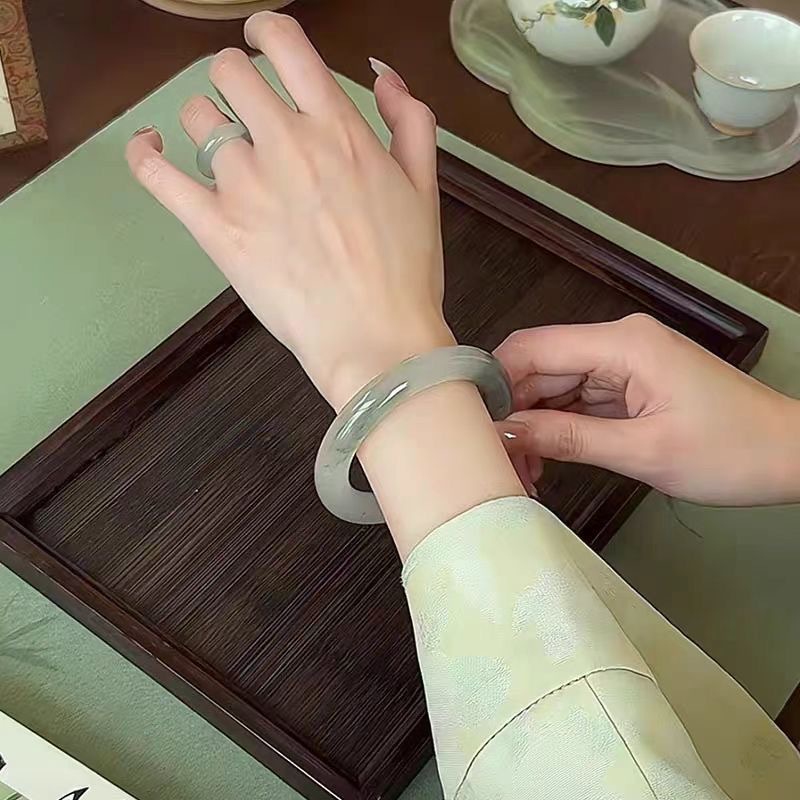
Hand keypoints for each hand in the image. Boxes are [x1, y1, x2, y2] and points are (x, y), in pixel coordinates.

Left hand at [126, 12, 451, 409]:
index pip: (284, 43)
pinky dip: (144, 152)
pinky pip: (157, 174)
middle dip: (236, 78)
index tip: (262, 39)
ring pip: (196, 117)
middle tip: (247, 106)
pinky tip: (149, 146)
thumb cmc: (405, 272)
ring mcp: (245, 186)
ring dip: (206, 121)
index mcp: (337, 129)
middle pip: (230, 72)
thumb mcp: (425, 188)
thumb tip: (383, 74)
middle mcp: (286, 145)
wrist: (377, 340)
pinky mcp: (216, 229)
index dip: (265, 29)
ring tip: (221, 147)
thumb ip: (409, 120)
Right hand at [495, 313, 799, 505]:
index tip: (476, 427)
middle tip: (500, 464)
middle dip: (513, 414)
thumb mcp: (644, 451)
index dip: (497, 384)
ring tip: (523, 473)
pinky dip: (557, 429)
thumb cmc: (733, 450)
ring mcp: (623, 363)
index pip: (534, 348)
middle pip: (539, 367)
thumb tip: (506, 434)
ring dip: (532, 426)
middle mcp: (618, 343)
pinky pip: (576, 399)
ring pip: (553, 386)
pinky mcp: (629, 384)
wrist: (791, 456)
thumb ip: (568, 438)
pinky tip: (545, 461)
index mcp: (623, 343)